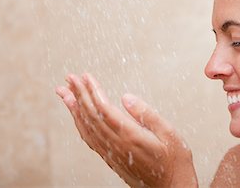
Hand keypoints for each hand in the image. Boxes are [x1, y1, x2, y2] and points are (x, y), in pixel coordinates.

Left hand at [55, 73, 197, 187]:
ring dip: (74, 108)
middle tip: (69, 78)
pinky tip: (78, 117)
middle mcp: (116, 145)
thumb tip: (126, 97)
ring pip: (86, 127)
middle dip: (78, 95)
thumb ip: (146, 114)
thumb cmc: (174, 163)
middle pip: (90, 116)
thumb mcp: (169, 134)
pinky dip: (80, 124)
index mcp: (130, 136)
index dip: (92, 91)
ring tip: (65, 93)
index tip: (85, 76)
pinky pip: (89, 139)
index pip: (103, 109)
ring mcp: (111, 153)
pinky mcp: (111, 159)